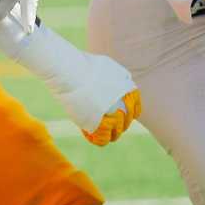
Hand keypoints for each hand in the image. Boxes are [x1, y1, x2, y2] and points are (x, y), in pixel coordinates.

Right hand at [0, 19, 141, 143]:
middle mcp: (123, 104)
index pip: (136, 110)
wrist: (68, 70)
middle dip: (119, 126)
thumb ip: (122, 76)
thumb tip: (127, 80)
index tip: (120, 117)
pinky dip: (99, 140)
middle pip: (126, 123)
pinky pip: (103, 139)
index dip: (129, 115)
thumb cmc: (86, 65)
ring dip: (110, 135)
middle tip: (110, 126)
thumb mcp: (110, 66)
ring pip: (116, 134)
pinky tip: (92, 135)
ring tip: (102, 132)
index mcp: (128, 91)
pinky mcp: (96, 124)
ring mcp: (109, 115)